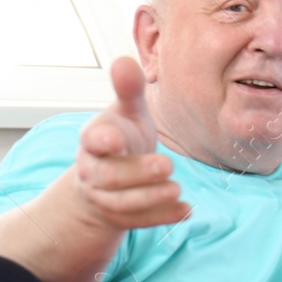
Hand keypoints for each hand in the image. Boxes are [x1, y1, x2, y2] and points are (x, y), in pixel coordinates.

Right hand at [73, 57, 189, 230]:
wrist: (104, 177)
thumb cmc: (120, 135)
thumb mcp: (125, 111)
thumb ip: (127, 89)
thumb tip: (124, 59)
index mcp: (94, 139)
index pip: (93, 140)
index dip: (103, 140)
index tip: (117, 139)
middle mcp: (94, 169)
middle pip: (109, 176)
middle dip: (137, 172)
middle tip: (167, 165)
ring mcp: (104, 196)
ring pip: (122, 203)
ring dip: (151, 198)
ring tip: (177, 189)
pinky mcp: (119, 217)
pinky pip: (138, 221)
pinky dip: (162, 217)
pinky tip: (187, 210)